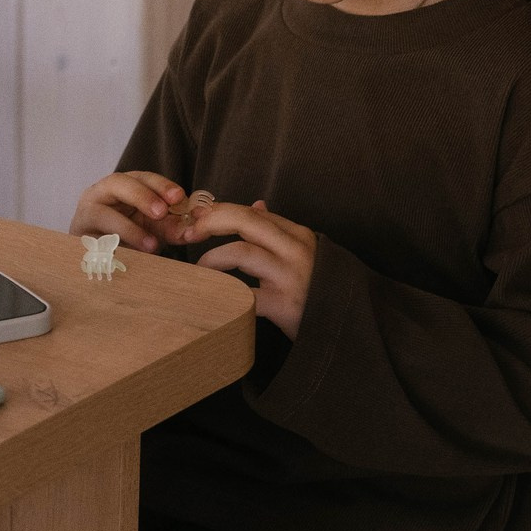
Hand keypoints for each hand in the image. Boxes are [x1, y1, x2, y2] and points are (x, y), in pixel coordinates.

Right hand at [70, 171, 189, 253]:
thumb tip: (193, 229)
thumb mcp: (152, 227)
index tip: (178, 196)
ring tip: (152, 245)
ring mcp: (84, 215)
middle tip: (161, 212)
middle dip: (142, 196)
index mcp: (121, 186)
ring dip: (129, 229)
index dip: (160, 185)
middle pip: (117, 183)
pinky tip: (129, 256)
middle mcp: (99, 194)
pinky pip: (94, 241)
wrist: (95, 259)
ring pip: (103, 214)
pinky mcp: (77, 239)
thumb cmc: (127, 236)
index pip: (141, 177)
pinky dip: (113, 248)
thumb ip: (171, 226)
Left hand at [184, 200, 317, 338]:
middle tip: (188, 233)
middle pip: (245, 221)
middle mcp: (295, 249)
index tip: (195, 218)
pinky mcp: (285, 304)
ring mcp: (290, 275)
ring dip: (212, 258)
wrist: (342, 326)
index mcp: (297, 234)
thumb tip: (255, 204)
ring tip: (198, 269)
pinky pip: (245, 294)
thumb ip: (278, 231)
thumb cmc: (316, 290)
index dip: (220, 212)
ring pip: (241, 252)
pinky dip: (223, 293)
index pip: (252, 212)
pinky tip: (211, 297)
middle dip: (211, 222)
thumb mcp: (301, 254)